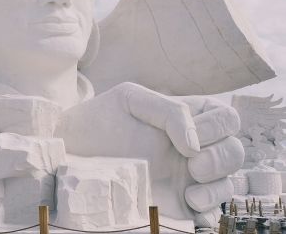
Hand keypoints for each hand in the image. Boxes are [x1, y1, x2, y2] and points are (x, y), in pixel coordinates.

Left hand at [57, 82, 242, 223]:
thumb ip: (169, 110)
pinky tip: (189, 203)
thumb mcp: (130, 98)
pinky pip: (211, 210)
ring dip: (218, 186)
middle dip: (221, 158)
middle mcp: (193, 146)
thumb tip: (194, 144)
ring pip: (228, 182)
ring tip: (190, 188)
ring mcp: (187, 175)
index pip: (226, 118)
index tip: (189, 139)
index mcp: (186, 117)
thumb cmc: (99, 119)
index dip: (218, 127)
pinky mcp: (178, 202)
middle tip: (191, 164)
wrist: (72, 150)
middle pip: (234, 151)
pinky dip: (210, 208)